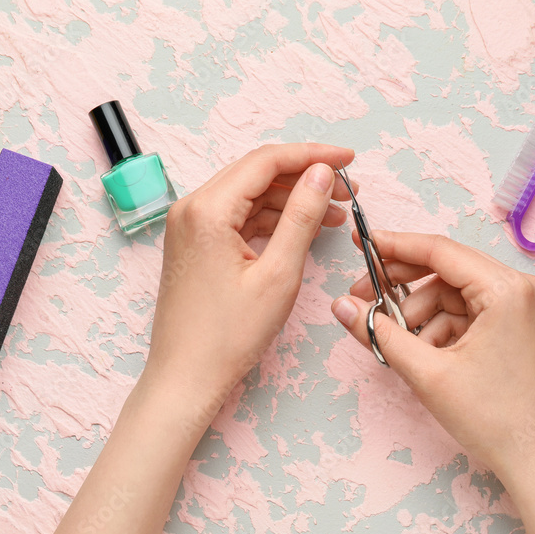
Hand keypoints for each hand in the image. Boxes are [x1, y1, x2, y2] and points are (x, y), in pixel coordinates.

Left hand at [147, 143, 355, 411]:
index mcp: (207, 210)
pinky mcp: (195, 244)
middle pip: (256, 172)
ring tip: (334, 214)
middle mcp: (191, 209)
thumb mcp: (278, 274)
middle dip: (304, 175)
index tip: (349, 160)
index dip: (312, 155)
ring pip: (248, 194)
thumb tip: (320, 174)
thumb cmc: (227, 337)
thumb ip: (301, 216)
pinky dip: (271, 218)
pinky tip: (302, 228)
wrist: (185, 377)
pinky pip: (237, 217)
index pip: (266, 161)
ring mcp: (190, 226)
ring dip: (290, 199)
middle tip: (347, 188)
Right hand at [331, 230, 534, 533]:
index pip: (440, 251)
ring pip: (451, 294)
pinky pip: (465, 312)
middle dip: (401, 285)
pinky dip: (438, 327)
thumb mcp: (426, 373)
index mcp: (507, 289)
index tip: (361, 242)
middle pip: (445, 270)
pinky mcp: (515, 326)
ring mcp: (521, 307)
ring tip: (396, 343)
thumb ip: (379, 333)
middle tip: (363, 297)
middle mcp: (520, 289)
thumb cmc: (496, 419)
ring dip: (418, 313)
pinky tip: (422, 354)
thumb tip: (341, 306)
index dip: (394, 246)